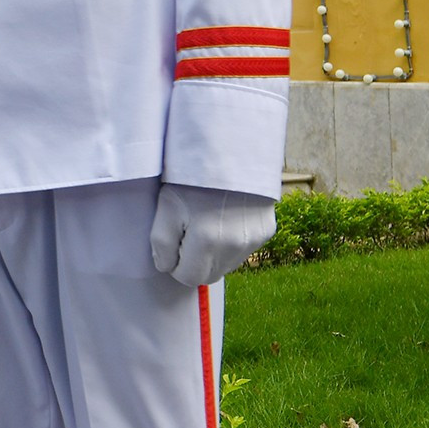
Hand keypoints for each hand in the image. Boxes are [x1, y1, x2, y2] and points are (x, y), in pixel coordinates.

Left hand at [149, 182, 275, 286]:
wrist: (232, 149)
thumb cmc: (192, 176)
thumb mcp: (166, 206)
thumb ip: (161, 243)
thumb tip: (166, 267)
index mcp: (207, 241)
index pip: (189, 278)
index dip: (176, 265)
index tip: (173, 245)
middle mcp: (235, 247)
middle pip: (210, 275)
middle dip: (194, 263)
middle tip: (187, 234)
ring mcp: (254, 240)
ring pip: (227, 265)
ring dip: (213, 255)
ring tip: (206, 223)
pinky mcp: (266, 232)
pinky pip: (243, 251)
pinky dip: (231, 244)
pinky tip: (225, 219)